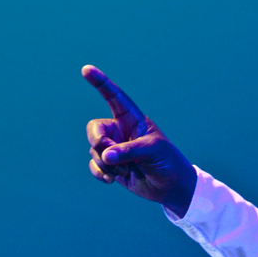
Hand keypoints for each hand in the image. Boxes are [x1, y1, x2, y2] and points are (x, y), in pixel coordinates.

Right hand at [82, 65, 196, 217]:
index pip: (115, 98)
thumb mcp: (153, 151)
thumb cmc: (167, 162)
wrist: (171, 187)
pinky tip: (111, 180)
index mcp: (133, 120)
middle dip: (98, 142)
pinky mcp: (110, 166)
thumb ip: (128, 151)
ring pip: (94, 150)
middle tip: (109, 155)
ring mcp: (114, 149)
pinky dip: (100, 173)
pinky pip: (94, 165)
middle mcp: (120, 131)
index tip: (86, 69)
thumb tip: (105, 156)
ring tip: (126, 171)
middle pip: (95, 129)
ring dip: (107, 164)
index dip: (101, 83)